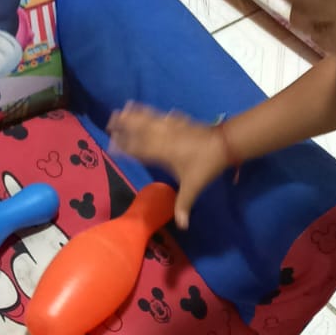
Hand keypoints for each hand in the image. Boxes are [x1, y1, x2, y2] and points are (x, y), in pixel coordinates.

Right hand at [107, 103, 225, 227]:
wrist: (224, 143)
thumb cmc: (205, 166)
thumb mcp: (193, 187)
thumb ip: (183, 205)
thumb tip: (182, 226)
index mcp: (161, 153)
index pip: (137, 149)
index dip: (123, 147)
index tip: (110, 145)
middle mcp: (162, 137)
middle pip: (139, 128)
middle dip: (124, 124)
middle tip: (111, 120)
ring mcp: (172, 127)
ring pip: (149, 118)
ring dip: (136, 114)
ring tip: (125, 108)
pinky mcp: (181, 122)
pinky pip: (165, 115)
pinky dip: (156, 112)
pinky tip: (152, 110)